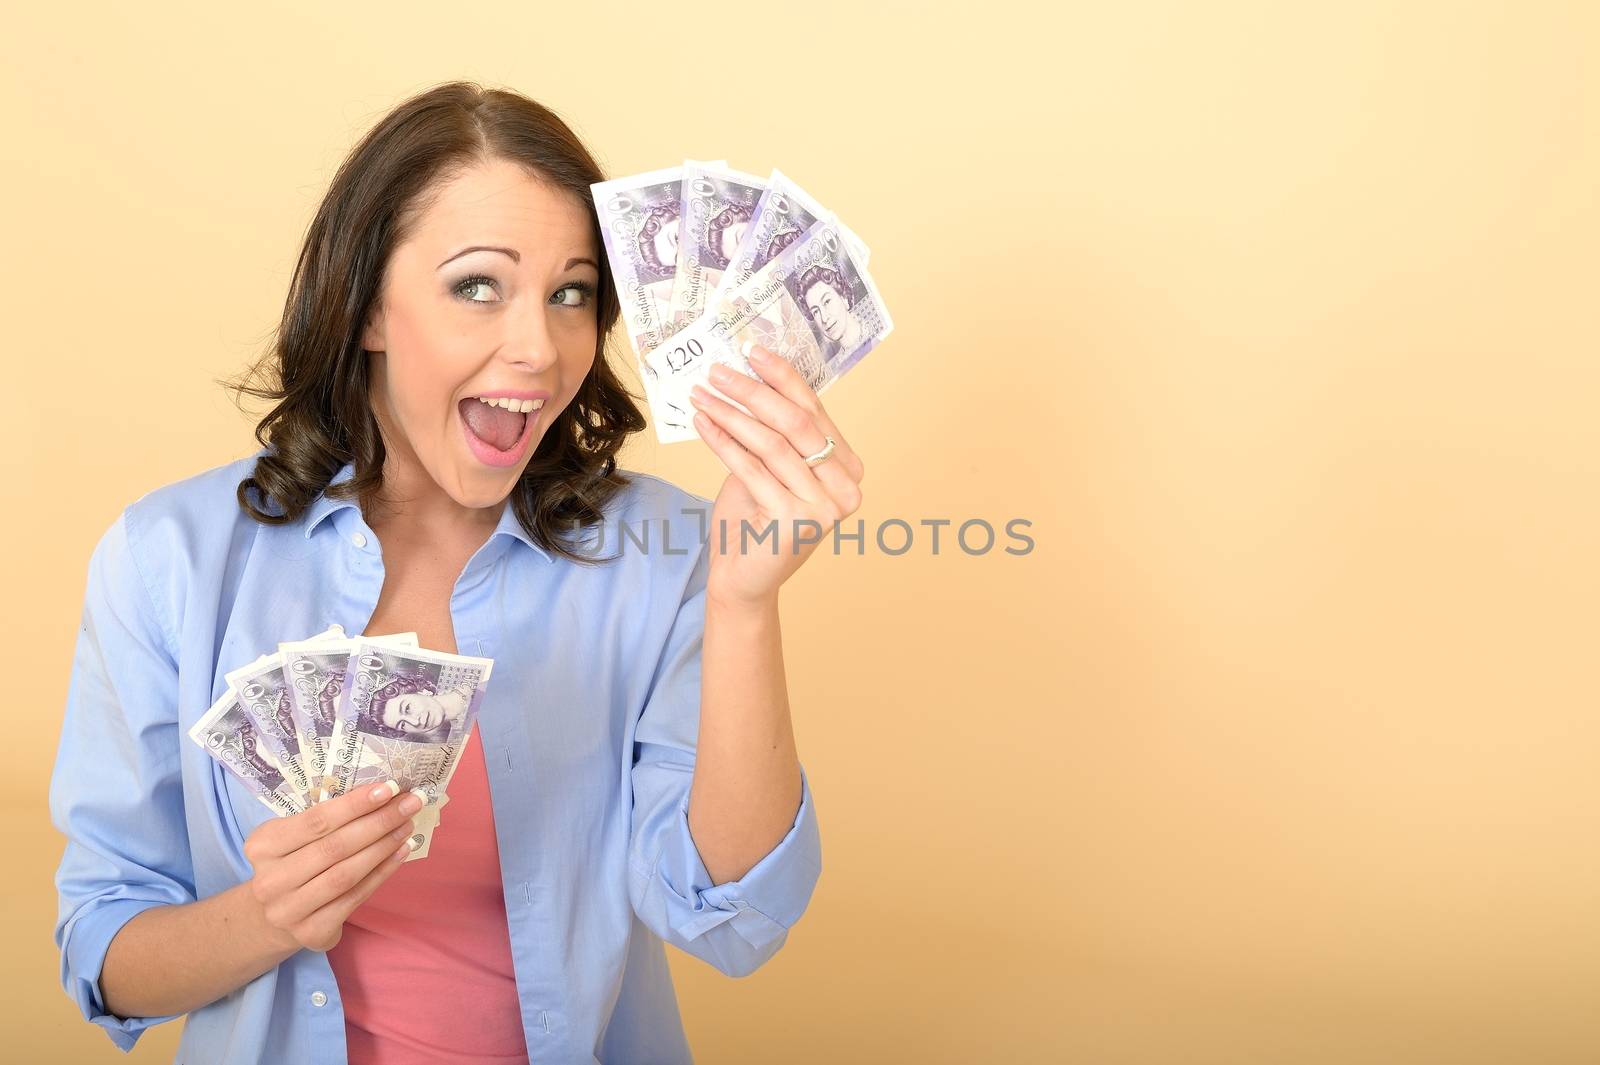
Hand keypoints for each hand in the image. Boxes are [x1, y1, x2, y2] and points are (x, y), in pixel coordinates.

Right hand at [242, 780, 421, 951]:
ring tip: (407, 826)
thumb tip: (381, 794)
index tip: (388, 788)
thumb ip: (324, 820)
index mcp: (262, 846)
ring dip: (383, 847)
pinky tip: (400, 853)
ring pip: (346, 874)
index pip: (315, 821)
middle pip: (334, 847)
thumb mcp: (293, 837)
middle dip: (378, 822)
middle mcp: (270, 881)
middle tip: (410, 804)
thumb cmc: (294, 863)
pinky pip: (355, 897)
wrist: (275, 916)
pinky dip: (382, 873)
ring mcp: (289, 910)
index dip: (354, 805)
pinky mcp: (312, 932)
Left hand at [688, 344, 864, 606]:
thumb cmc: (755, 519)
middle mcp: (846, 488)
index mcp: (848, 469)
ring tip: (702, 395)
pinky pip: (753, 470)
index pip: (814, 412)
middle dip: (754, 392)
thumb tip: (752, 373)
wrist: (744, 579)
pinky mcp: (795, 521)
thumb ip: (775, 431)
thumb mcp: (770, 467)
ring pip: (773, 444)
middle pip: (796, 424)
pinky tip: (703, 423)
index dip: (783, 378)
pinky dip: (723, 442)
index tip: (752, 351)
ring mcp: (824, 507)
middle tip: (718, 371)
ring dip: (732, 414)